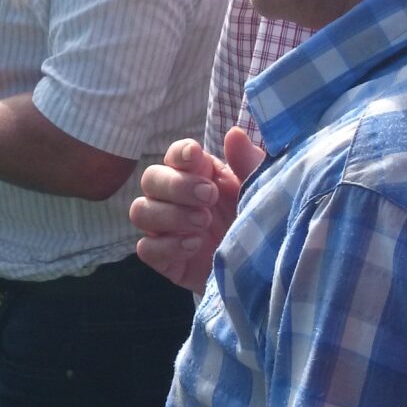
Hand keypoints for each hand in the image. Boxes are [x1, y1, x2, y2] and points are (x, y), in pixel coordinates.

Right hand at [131, 128, 264, 294]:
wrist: (266, 272)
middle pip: (150, 179)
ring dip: (169, 214)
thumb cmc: (261, 224)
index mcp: (200, 175)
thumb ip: (249, 164)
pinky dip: (166, 245)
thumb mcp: (262, 192)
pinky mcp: (165, 260)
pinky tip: (193, 245)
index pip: (175, 155)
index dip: (180, 153)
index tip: (196, 156)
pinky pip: (145, 248)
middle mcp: (177, 198)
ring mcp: (167, 229)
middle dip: (175, 185)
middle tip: (207, 197)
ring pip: (140, 211)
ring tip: (203, 223)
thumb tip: (234, 134)